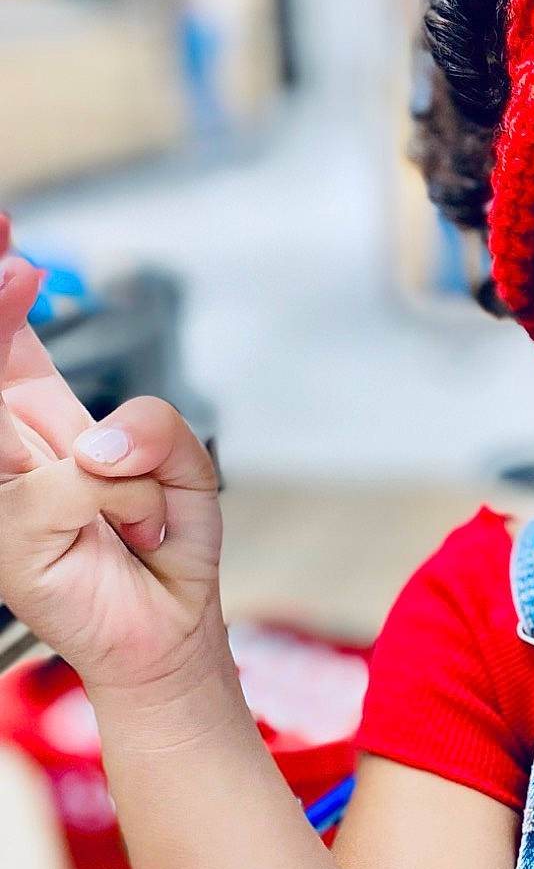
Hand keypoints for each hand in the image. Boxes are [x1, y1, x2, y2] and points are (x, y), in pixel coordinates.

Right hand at [0, 219, 224, 696]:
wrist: (172, 630)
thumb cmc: (165, 548)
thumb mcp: (181, 465)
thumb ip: (151, 427)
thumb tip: (96, 445)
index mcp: (40, 424)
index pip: (6, 347)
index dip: (1, 295)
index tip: (8, 238)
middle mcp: (8, 455)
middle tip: (19, 270)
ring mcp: (0, 496)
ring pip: (17, 416)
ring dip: (111, 457)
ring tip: (130, 499)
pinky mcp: (8, 537)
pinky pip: (80, 480)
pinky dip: (132, 499)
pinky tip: (135, 534)